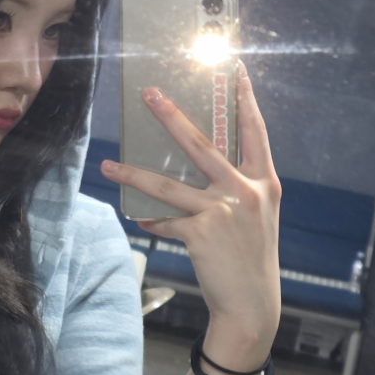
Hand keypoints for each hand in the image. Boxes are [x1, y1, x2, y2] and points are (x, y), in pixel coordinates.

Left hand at [101, 62, 281, 348]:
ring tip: (108, 166)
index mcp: (265, 182)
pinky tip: (140, 219)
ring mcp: (224, 211)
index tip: (234, 70)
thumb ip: (236, 185)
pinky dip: (151, 220)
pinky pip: (165, 221)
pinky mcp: (202, 233)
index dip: (245, 99)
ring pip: (167, 184)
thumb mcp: (257, 214)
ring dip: (133, 174)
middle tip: (149, 93)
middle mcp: (247, 191)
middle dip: (172, 115)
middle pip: (201, 144)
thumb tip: (199, 164)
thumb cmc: (252, 256)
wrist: (252, 304)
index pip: (255, 132)